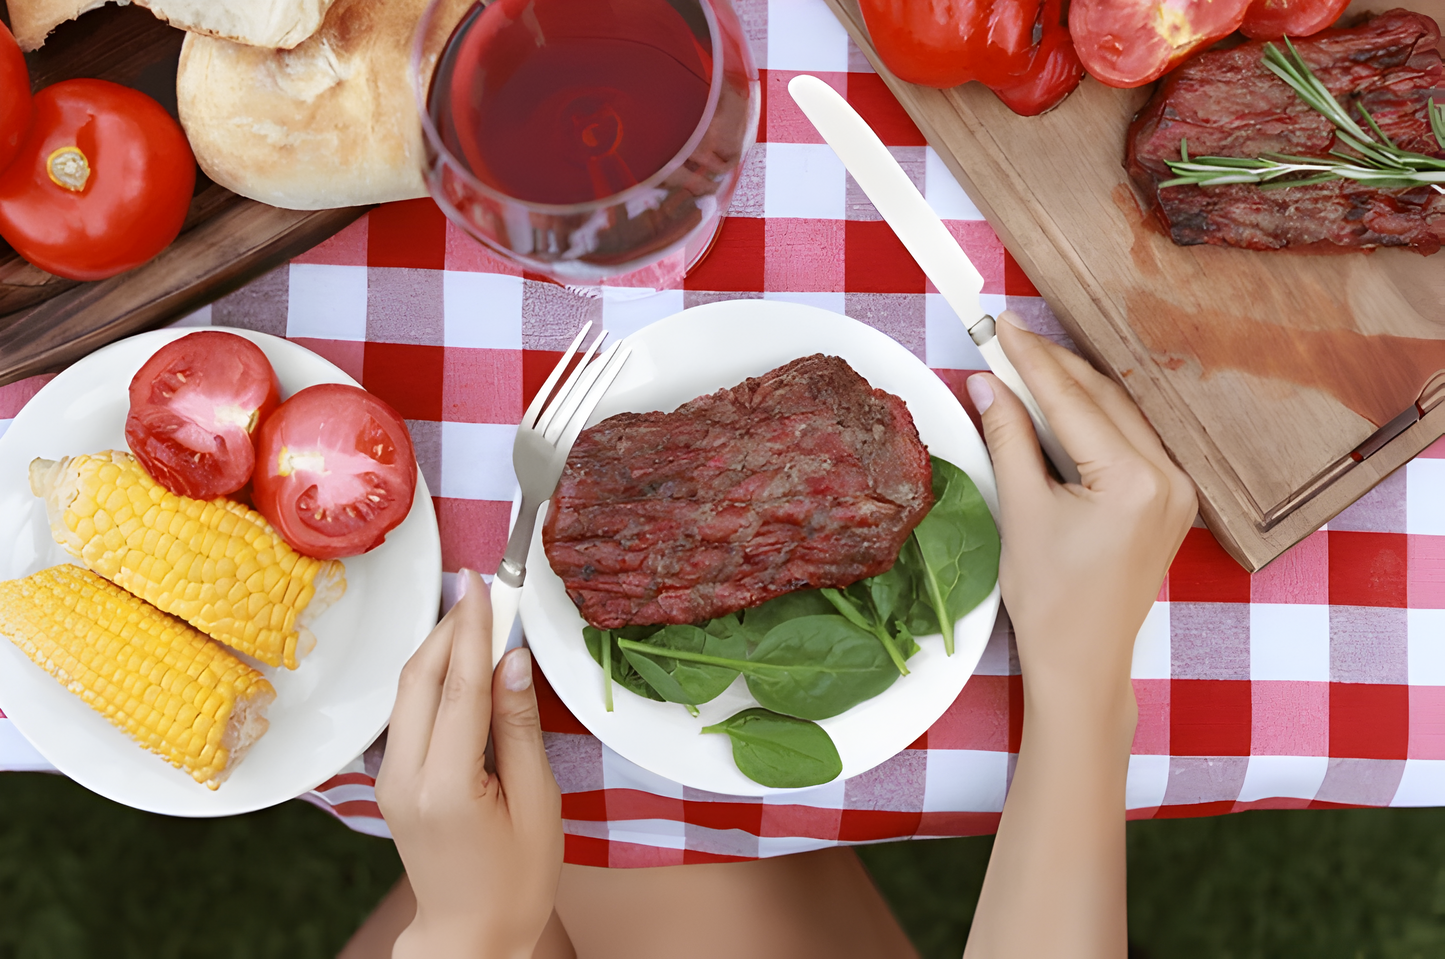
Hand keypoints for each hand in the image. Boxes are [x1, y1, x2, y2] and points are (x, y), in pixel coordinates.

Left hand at [375, 569, 563, 958]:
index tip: (482, 584)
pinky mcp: (391, 781)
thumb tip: (512, 662)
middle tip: (480, 586)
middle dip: (450, 625)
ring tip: (473, 610)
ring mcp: (390, 780)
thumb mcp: (537, 804)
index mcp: (446, 786)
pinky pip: (408, 712)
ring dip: (439, 647)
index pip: (458, 687)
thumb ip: (519, 728)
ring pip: (408, 691)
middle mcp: (405, 777)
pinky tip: (458, 661)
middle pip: (420, 679)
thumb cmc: (516, 879)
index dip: (471, 629)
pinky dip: (432, 677)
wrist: (470, 934)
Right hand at [960, 313, 1195, 958]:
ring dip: (1074, 387)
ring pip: (1120, 412)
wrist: (1084, 660)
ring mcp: (1178, 488)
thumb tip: (987, 382)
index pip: (1073, 400)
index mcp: (1132, 480)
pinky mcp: (1173, 499)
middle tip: (1005, 339)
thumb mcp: (1020, 510)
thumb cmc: (1049, 598)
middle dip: (1052, 366)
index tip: (999, 326)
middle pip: (1103, 397)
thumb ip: (1008, 437)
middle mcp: (1169, 476)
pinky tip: (1060, 404)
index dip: (1031, 359)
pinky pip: (1131, 438)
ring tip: (1025, 364)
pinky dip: (1094, 416)